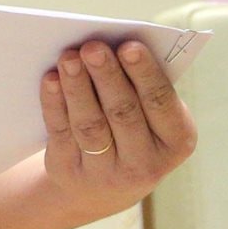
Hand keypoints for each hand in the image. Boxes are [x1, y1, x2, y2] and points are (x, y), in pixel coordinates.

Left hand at [38, 38, 196, 216]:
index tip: (129, 45)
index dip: (145, 74)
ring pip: (91, 125)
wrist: (99, 185)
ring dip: (77, 87)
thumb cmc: (132, 129)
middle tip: (92, 46)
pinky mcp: (71, 173)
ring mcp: (107, 174)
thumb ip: (140, 83)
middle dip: (107, 76)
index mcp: (176, 141)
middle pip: (124, 114)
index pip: (161, 104)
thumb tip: (111, 42)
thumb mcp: (150, 116)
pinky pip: (61, 134)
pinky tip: (51, 79)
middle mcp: (145, 164)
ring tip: (68, 57)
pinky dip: (54, 104)